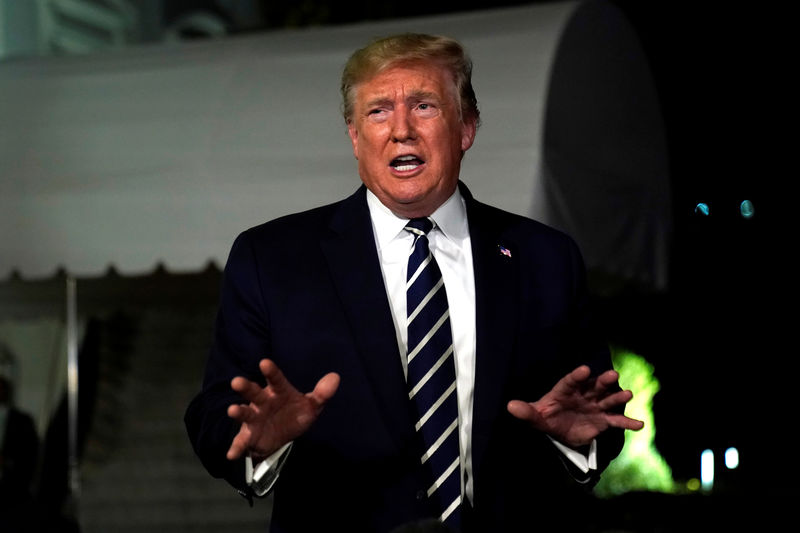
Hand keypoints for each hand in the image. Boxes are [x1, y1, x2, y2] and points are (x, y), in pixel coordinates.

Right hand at [226, 359, 339, 459]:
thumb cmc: (294, 414)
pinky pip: (241, 441)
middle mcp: (263, 402)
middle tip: (236, 381)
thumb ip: (322, 393)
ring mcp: (254, 418)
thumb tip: (335, 377)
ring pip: (245, 413)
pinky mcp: (249, 436)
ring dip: (238, 412)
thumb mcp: (311, 406)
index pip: (276, 380)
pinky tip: (232, 454)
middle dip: (245, 387)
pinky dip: (236, 447)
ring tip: (232, 410)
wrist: (282, 437)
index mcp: (278, 391)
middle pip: (253, 392)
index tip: (264, 362)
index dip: (271, 371)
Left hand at [507, 365, 642, 448]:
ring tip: (628, 394)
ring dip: (617, 397)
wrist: (560, 429)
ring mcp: (595, 406)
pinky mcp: (603, 420)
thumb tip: (510, 406)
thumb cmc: (547, 417)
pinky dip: (628, 422)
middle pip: (594, 385)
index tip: (584, 370)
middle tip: (612, 375)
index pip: (570, 381)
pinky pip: (616, 420)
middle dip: (603, 381)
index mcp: (565, 390)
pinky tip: (640, 424)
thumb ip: (526, 411)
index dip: (577, 376)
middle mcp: (583, 394)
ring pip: (607, 399)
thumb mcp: (535, 417)